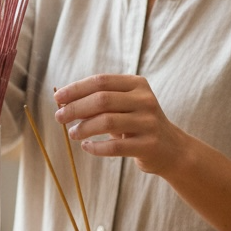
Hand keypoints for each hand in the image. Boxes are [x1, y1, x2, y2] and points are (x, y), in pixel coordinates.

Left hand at [53, 74, 187, 176]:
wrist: (172, 149)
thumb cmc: (137, 124)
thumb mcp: (124, 105)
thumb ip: (99, 100)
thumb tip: (62, 100)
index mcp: (137, 84)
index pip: (101, 81)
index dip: (76, 89)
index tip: (58, 98)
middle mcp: (145, 100)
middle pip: (102, 100)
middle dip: (75, 108)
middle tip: (59, 117)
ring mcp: (149, 122)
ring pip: (106, 122)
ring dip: (83, 128)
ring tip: (72, 133)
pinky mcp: (148, 145)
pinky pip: (115, 146)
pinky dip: (95, 147)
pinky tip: (86, 147)